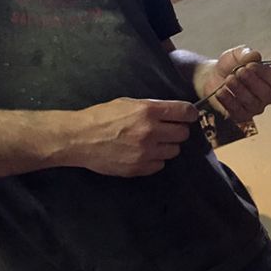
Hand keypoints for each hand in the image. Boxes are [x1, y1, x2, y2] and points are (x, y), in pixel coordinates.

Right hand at [72, 98, 198, 176]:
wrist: (79, 138)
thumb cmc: (102, 116)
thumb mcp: (128, 103)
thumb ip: (152, 107)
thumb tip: (173, 112)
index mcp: (148, 111)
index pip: (185, 112)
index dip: (190, 113)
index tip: (189, 115)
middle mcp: (150, 131)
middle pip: (183, 133)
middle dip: (179, 130)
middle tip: (170, 129)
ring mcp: (145, 152)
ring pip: (174, 151)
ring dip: (168, 146)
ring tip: (155, 142)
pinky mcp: (138, 168)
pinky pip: (160, 165)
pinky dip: (156, 159)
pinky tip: (145, 153)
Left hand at [198, 46, 270, 123]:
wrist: (213, 77)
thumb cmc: (230, 66)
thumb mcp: (236, 54)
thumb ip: (246, 53)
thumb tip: (254, 55)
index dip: (264, 73)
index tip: (250, 65)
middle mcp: (267, 95)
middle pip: (267, 94)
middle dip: (252, 82)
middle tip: (239, 72)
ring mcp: (255, 107)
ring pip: (252, 103)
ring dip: (239, 90)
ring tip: (228, 80)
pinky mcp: (242, 116)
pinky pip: (238, 112)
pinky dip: (228, 101)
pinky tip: (221, 91)